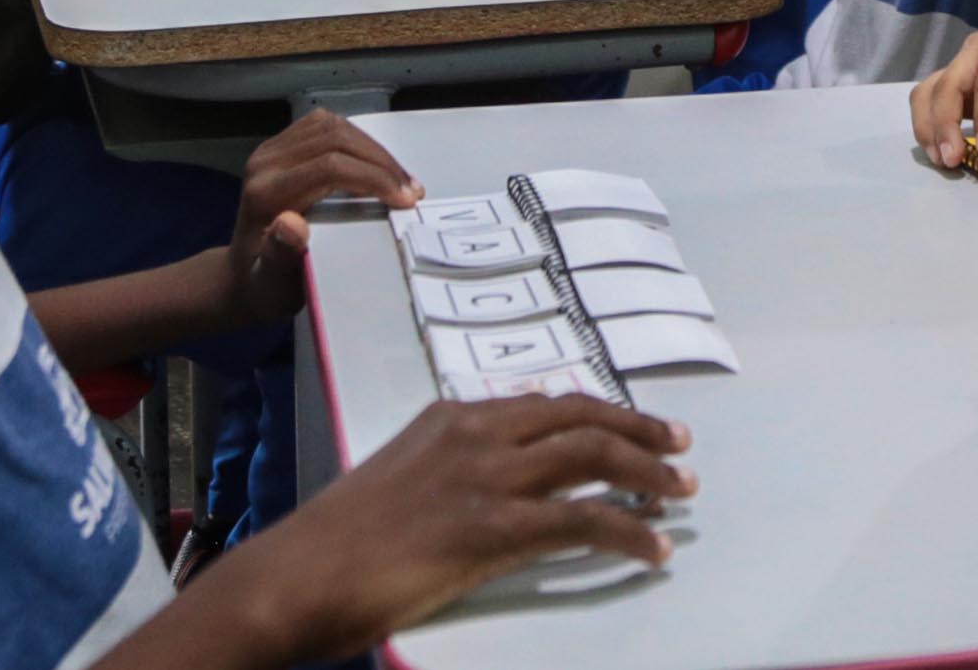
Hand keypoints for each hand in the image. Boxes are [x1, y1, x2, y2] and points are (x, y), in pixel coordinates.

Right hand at [206, 398, 693, 657]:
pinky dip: (628, 532)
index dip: (601, 413)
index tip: (635, 426)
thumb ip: (451, 465)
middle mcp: (476, 433)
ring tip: (679, 492)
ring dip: (647, 474)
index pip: (547, 403)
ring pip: (593, 459)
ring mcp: (486, 478)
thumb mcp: (400, 476)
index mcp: (452, 415)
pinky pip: (583, 522)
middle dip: (638, 431)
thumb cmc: (337, 539)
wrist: (298, 574)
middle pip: (582, 418)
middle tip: (678, 447)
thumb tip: (502, 476)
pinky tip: (651, 548)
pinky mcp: (492, 528)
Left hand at [225, 110, 421, 325]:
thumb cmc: (264, 286)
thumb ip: (280, 256)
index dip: (374, 177)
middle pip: (335, 139)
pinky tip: (374, 165)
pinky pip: (325, 126)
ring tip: (399, 179)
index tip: (406, 200)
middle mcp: (264, 163)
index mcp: (265, 194)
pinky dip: (357, 141)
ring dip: (373, 150)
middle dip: (381, 162)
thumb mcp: (272, 286)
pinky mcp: (280, 145)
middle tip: (411, 191)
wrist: (239, 275)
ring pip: (333, 126)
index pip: (330, 166)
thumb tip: (291, 225)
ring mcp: (270, 150)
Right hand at [908, 28, 977, 168]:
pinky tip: (939, 150)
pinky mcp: (956, 80)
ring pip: (931, 90)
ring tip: (942, 159)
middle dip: (946, 124)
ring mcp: (963, 62)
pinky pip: (929, 98)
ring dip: (929, 125)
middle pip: (951, 83)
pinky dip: (928, 124)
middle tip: (953, 161)